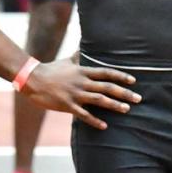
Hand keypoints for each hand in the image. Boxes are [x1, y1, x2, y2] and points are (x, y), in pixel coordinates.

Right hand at [20, 59, 140, 129]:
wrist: (33, 79)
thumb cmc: (51, 69)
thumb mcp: (67, 60)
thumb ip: (79, 56)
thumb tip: (86, 47)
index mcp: (83, 71)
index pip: (106, 73)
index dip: (121, 76)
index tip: (134, 81)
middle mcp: (82, 82)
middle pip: (107, 87)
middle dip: (124, 93)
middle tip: (138, 98)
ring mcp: (75, 94)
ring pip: (99, 100)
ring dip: (114, 105)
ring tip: (127, 109)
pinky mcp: (67, 105)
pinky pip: (83, 114)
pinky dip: (94, 120)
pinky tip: (104, 125)